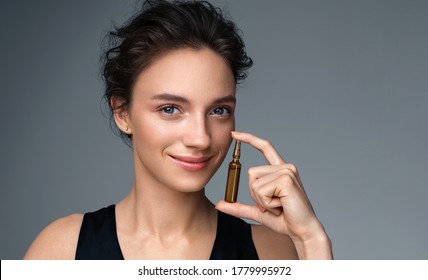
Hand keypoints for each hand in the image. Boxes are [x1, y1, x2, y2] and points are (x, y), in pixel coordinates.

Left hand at [216, 131, 331, 258]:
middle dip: (255, 194)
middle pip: (251, 173)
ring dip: (262, 201)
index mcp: (280, 170)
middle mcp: (285, 167)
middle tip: (274, 204)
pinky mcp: (286, 179)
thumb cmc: (284, 219)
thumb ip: (239, 206)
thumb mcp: (258, 211)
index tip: (234, 134)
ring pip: (254, 183)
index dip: (249, 139)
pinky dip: (266, 203)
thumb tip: (220, 204)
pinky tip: (281, 206)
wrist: (303, 231)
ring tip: (278, 206)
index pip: (265, 147)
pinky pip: (261, 191)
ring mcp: (287, 171)